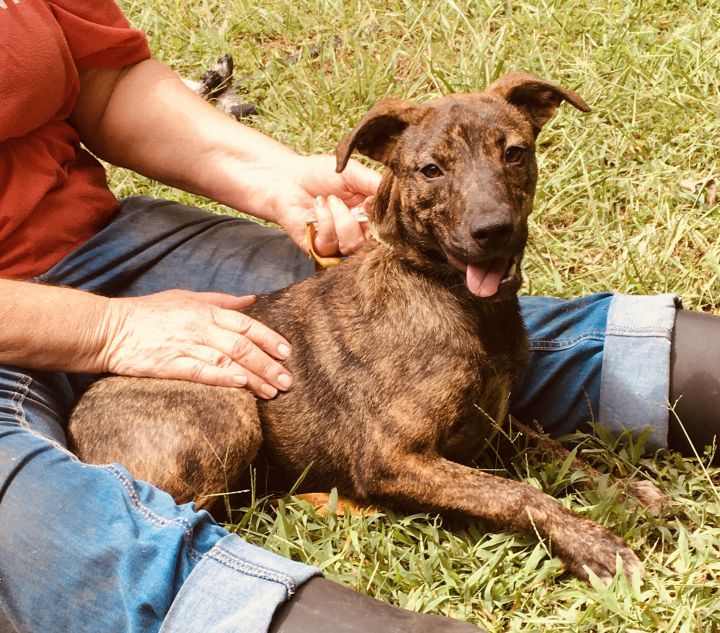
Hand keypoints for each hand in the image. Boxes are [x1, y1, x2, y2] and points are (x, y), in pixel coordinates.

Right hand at [99, 290, 292, 398]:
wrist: (109, 328)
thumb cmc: (149, 313)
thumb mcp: (186, 297)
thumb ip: (221, 300)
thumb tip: (252, 300)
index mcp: (206, 310)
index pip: (247, 324)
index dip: (269, 339)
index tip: (287, 353)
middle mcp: (200, 326)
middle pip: (243, 346)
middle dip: (268, 365)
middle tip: (288, 381)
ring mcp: (185, 345)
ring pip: (228, 361)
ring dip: (253, 377)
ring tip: (272, 392)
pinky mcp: (169, 364)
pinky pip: (201, 371)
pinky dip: (223, 378)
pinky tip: (241, 387)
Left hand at [274, 154, 380, 256]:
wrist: (287, 177)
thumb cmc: (320, 174)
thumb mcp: (353, 172)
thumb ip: (374, 183)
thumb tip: (397, 193)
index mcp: (369, 216)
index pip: (386, 230)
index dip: (386, 222)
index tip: (379, 206)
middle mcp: (356, 232)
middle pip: (373, 244)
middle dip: (365, 221)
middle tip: (354, 202)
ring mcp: (337, 242)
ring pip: (352, 245)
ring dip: (342, 219)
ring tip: (331, 199)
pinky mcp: (317, 248)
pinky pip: (329, 244)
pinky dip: (325, 221)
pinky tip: (319, 205)